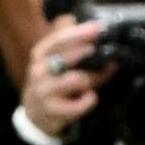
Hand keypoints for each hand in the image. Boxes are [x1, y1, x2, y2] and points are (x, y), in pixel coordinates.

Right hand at [19, 13, 104, 140]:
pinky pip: (76, 105)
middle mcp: (39, 71)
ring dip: (94, 78)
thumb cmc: (51, 84)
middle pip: (69, 57)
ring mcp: (43, 92)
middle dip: (92, 53)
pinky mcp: (51, 111)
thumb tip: (98, 32)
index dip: (81, 32)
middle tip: (110, 53)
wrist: (34, 116)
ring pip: (75, 79)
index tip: (99, 27)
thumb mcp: (53, 60)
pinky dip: (88, 101)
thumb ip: (71, 46)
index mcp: (41, 54)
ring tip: (104, 76)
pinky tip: (92, 98)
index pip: (61, 39)